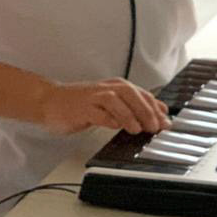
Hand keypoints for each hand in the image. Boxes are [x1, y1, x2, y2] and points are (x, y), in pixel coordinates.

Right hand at [37, 79, 169, 134]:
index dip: (156, 108)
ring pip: (115, 101)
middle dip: (146, 111)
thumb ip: (132, 107)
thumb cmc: (81, 105)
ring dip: (128, 114)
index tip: (166, 123)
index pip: (142, 94)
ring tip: (137, 129)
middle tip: (155, 127)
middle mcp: (106, 89)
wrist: (50, 101)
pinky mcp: (81, 108)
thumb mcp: (110, 104)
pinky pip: (97, 112)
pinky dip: (107, 119)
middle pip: (131, 94)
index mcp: (116, 87)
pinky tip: (114, 127)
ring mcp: (93, 97)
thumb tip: (158, 114)